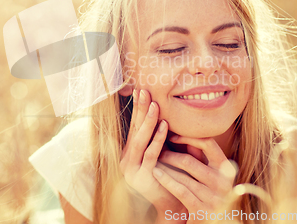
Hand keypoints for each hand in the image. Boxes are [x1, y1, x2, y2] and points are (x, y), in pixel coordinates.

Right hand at [119, 89, 186, 221]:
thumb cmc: (170, 177)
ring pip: (139, 140)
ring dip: (148, 121)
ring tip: (155, 104)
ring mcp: (131, 169)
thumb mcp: (166, 153)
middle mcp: (126, 159)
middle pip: (134, 129)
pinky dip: (158, 138)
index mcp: (130, 153)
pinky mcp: (141, 177)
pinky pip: (151, 154)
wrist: (170, 205)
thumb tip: (168, 114)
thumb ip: (165, 138)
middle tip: (144, 90)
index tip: (141, 90)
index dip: (137, 108)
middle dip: (139, 109)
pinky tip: (165, 125)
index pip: (134, 126)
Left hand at [153, 136, 236, 222]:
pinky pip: (181, 191)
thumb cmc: (208, 192)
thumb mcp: (211, 173)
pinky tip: (156, 173)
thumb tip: (183, 130)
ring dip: (164, 167)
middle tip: (156, 150)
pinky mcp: (203, 211)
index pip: (208, 143)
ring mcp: (214, 198)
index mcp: (226, 168)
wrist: (214, 223)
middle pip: (190, 160)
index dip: (188, 136)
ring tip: (152, 161)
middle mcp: (223, 182)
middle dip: (169, 154)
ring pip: (183, 176)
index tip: (171, 134)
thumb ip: (201, 156)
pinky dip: (167, 180)